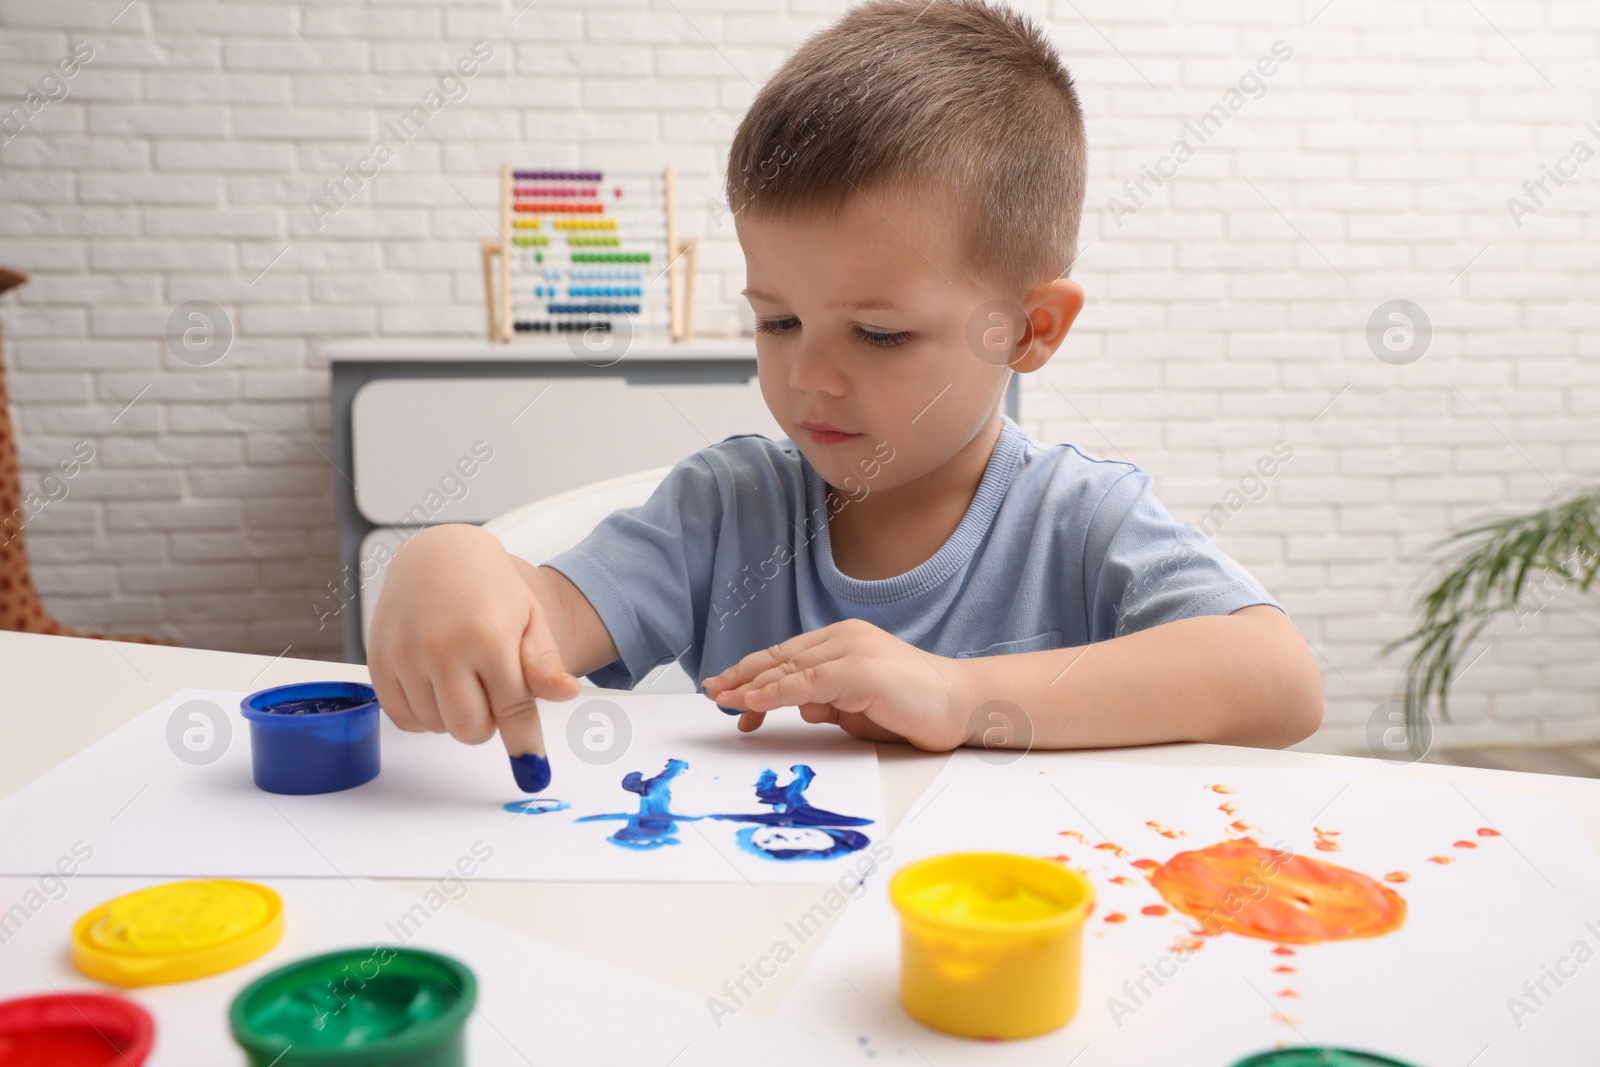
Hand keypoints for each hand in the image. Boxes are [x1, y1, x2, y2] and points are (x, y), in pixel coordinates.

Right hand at [368, 525, 579, 764]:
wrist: (439, 554)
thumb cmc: (491, 588)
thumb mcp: (529, 618)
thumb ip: (544, 663)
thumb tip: (566, 694)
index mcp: (488, 638)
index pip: (512, 710)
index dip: (524, 743)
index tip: (533, 770)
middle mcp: (442, 648)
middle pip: (470, 728)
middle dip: (488, 724)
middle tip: (492, 695)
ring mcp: (406, 654)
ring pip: (436, 726)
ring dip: (454, 716)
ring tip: (463, 678)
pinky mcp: (379, 660)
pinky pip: (403, 718)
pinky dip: (424, 715)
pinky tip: (436, 686)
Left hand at [701, 619, 972, 750]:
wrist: (961, 704)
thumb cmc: (912, 707)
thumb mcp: (856, 706)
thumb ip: (826, 701)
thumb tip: (798, 707)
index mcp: (841, 642)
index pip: (785, 657)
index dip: (751, 673)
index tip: (724, 690)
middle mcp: (843, 638)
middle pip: (779, 658)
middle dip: (741, 676)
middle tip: (712, 692)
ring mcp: (852, 650)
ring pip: (788, 668)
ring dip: (750, 684)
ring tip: (722, 697)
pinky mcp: (861, 670)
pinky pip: (808, 683)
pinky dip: (776, 693)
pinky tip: (753, 700)